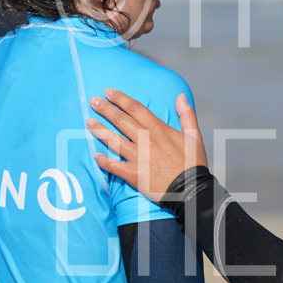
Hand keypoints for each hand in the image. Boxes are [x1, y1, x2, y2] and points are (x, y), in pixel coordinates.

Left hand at [87, 89, 207, 202]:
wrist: (191, 190)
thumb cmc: (193, 163)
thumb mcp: (194, 135)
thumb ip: (187, 114)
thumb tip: (181, 96)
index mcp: (159, 129)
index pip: (136, 108)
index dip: (120, 98)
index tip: (109, 92)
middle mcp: (146, 140)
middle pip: (121, 120)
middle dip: (105, 108)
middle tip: (93, 101)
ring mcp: (138, 157)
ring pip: (113, 140)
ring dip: (99, 130)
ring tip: (88, 122)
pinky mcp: (134, 174)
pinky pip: (113, 166)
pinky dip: (103, 160)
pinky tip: (95, 156)